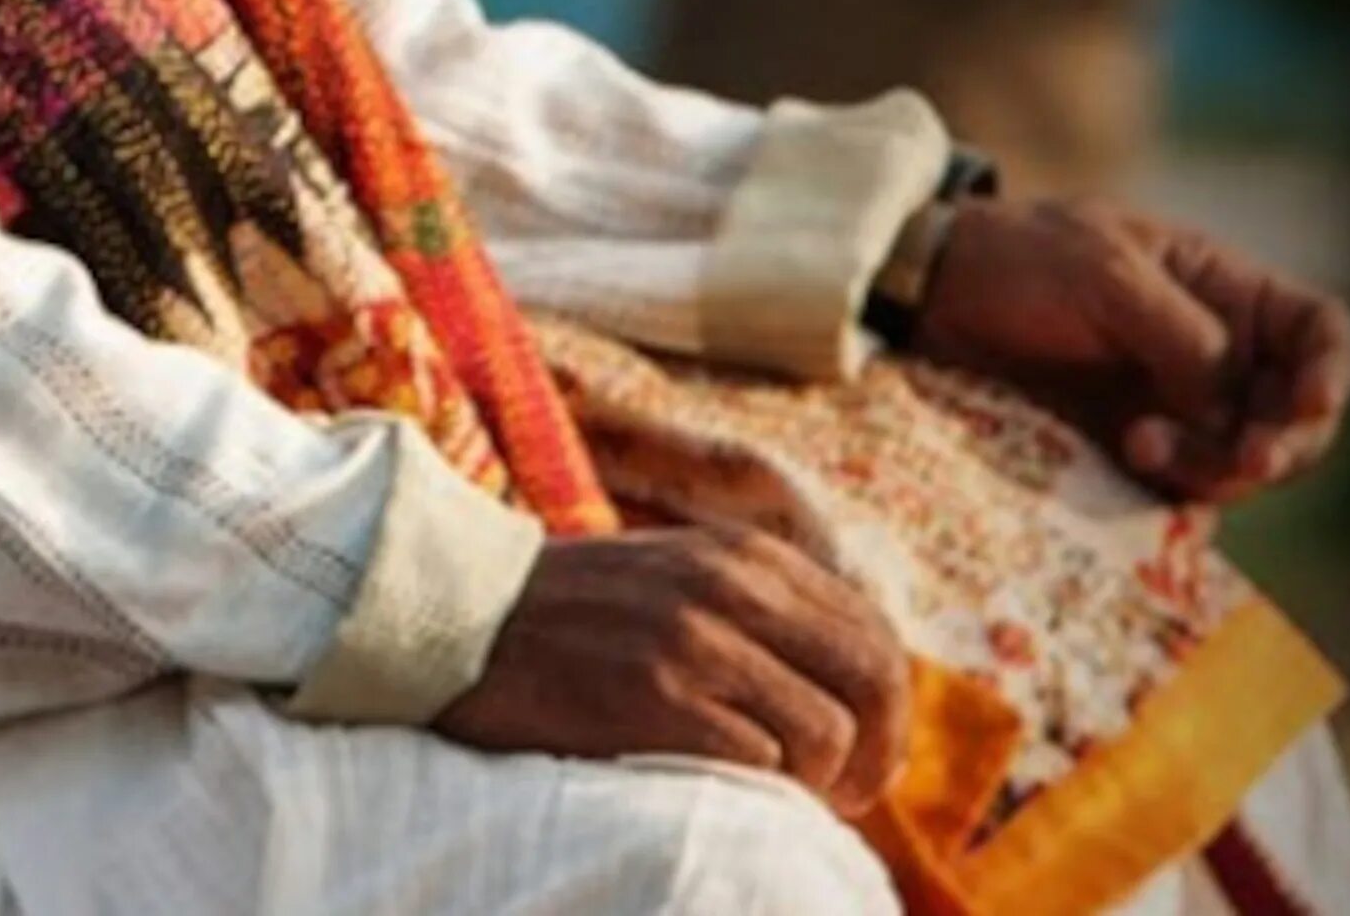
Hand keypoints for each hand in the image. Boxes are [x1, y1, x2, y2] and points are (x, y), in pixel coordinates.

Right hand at [435, 526, 908, 815]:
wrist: (463, 620)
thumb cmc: (577, 617)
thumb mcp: (680, 580)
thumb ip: (760, 610)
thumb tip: (856, 685)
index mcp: (741, 555)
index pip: (872, 632)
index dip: (887, 710)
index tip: (857, 757)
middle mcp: (727, 585)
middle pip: (873, 677)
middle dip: (877, 751)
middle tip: (842, 793)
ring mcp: (691, 638)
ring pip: (827, 732)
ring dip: (815, 782)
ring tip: (778, 794)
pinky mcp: (655, 694)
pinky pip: (762, 763)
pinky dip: (758, 789)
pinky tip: (723, 787)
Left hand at [913, 197, 1349, 504]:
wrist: (931, 295)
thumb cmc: (1019, 258)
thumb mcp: (1102, 271)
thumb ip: (1181, 335)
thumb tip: (1234, 407)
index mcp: (1222, 290)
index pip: (1317, 332)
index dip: (1332, 371)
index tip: (1309, 403)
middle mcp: (1215, 355)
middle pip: (1295, 418)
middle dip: (1279, 444)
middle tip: (1243, 459)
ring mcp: (1177, 409)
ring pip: (1243, 465)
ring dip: (1213, 468)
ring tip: (1140, 444)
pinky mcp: (1134, 454)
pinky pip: (1185, 493)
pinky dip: (1174, 493)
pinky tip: (1129, 466)